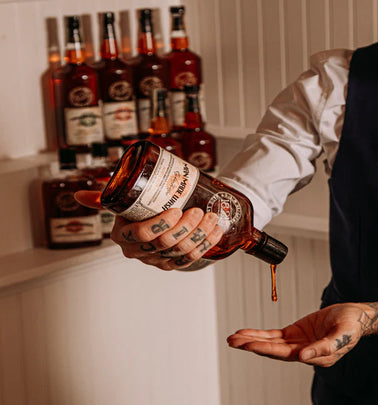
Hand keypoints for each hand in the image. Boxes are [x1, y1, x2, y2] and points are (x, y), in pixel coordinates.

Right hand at [74, 190, 223, 270]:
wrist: (156, 220)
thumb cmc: (137, 209)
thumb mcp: (121, 201)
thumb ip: (104, 197)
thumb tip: (78, 196)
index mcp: (124, 236)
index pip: (141, 234)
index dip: (160, 224)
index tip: (176, 209)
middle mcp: (140, 251)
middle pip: (165, 243)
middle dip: (185, 227)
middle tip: (197, 211)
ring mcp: (158, 259)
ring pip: (182, 251)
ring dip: (200, 234)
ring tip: (211, 217)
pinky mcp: (175, 263)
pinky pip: (193, 257)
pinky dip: (207, 243)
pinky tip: (216, 230)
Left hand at [226, 303, 377, 366]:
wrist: (355, 315)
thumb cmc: (351, 325)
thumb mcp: (343, 334)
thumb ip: (325, 347)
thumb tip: (304, 358)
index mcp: (316, 356)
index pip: (286, 354)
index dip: (268, 349)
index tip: (252, 346)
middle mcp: (303, 353)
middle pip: (273, 350)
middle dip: (252, 345)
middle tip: (233, 342)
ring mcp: (298, 343)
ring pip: (270, 343)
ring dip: (251, 340)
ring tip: (233, 338)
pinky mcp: (295, 333)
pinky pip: (274, 335)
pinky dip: (260, 334)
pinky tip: (246, 333)